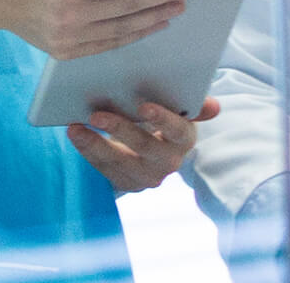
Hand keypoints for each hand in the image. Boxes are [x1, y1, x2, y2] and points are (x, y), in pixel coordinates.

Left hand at [66, 99, 215, 192]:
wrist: (154, 152)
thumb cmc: (164, 122)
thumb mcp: (179, 113)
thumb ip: (193, 106)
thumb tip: (214, 107)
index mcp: (184, 139)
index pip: (178, 130)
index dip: (163, 119)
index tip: (143, 107)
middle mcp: (169, 162)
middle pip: (145, 147)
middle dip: (120, 129)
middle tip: (96, 114)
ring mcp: (147, 176)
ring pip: (119, 161)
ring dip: (95, 144)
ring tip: (75, 128)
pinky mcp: (127, 183)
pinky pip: (105, 169)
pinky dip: (88, 152)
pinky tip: (76, 136)